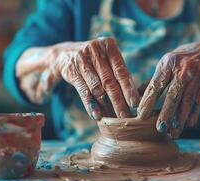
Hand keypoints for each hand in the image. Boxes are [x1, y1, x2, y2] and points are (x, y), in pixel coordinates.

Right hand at [16, 37, 139, 119]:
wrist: (65, 54)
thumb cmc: (95, 60)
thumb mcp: (107, 60)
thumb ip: (118, 74)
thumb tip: (132, 99)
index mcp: (109, 45)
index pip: (121, 70)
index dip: (128, 88)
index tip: (134, 103)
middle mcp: (95, 49)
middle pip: (109, 80)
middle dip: (119, 100)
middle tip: (126, 116)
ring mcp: (81, 59)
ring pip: (96, 87)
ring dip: (105, 105)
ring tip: (113, 118)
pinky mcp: (70, 70)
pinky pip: (83, 91)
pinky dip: (90, 105)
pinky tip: (96, 115)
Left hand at [137, 42, 199, 137]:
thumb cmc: (181, 61)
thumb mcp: (166, 65)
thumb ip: (153, 81)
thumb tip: (134, 97)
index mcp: (167, 64)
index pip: (156, 85)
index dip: (148, 101)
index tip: (140, 115)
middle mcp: (182, 69)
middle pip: (173, 94)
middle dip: (166, 113)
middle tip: (159, 128)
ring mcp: (196, 75)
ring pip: (187, 100)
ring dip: (180, 117)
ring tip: (173, 132)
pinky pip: (199, 100)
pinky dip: (194, 112)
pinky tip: (189, 123)